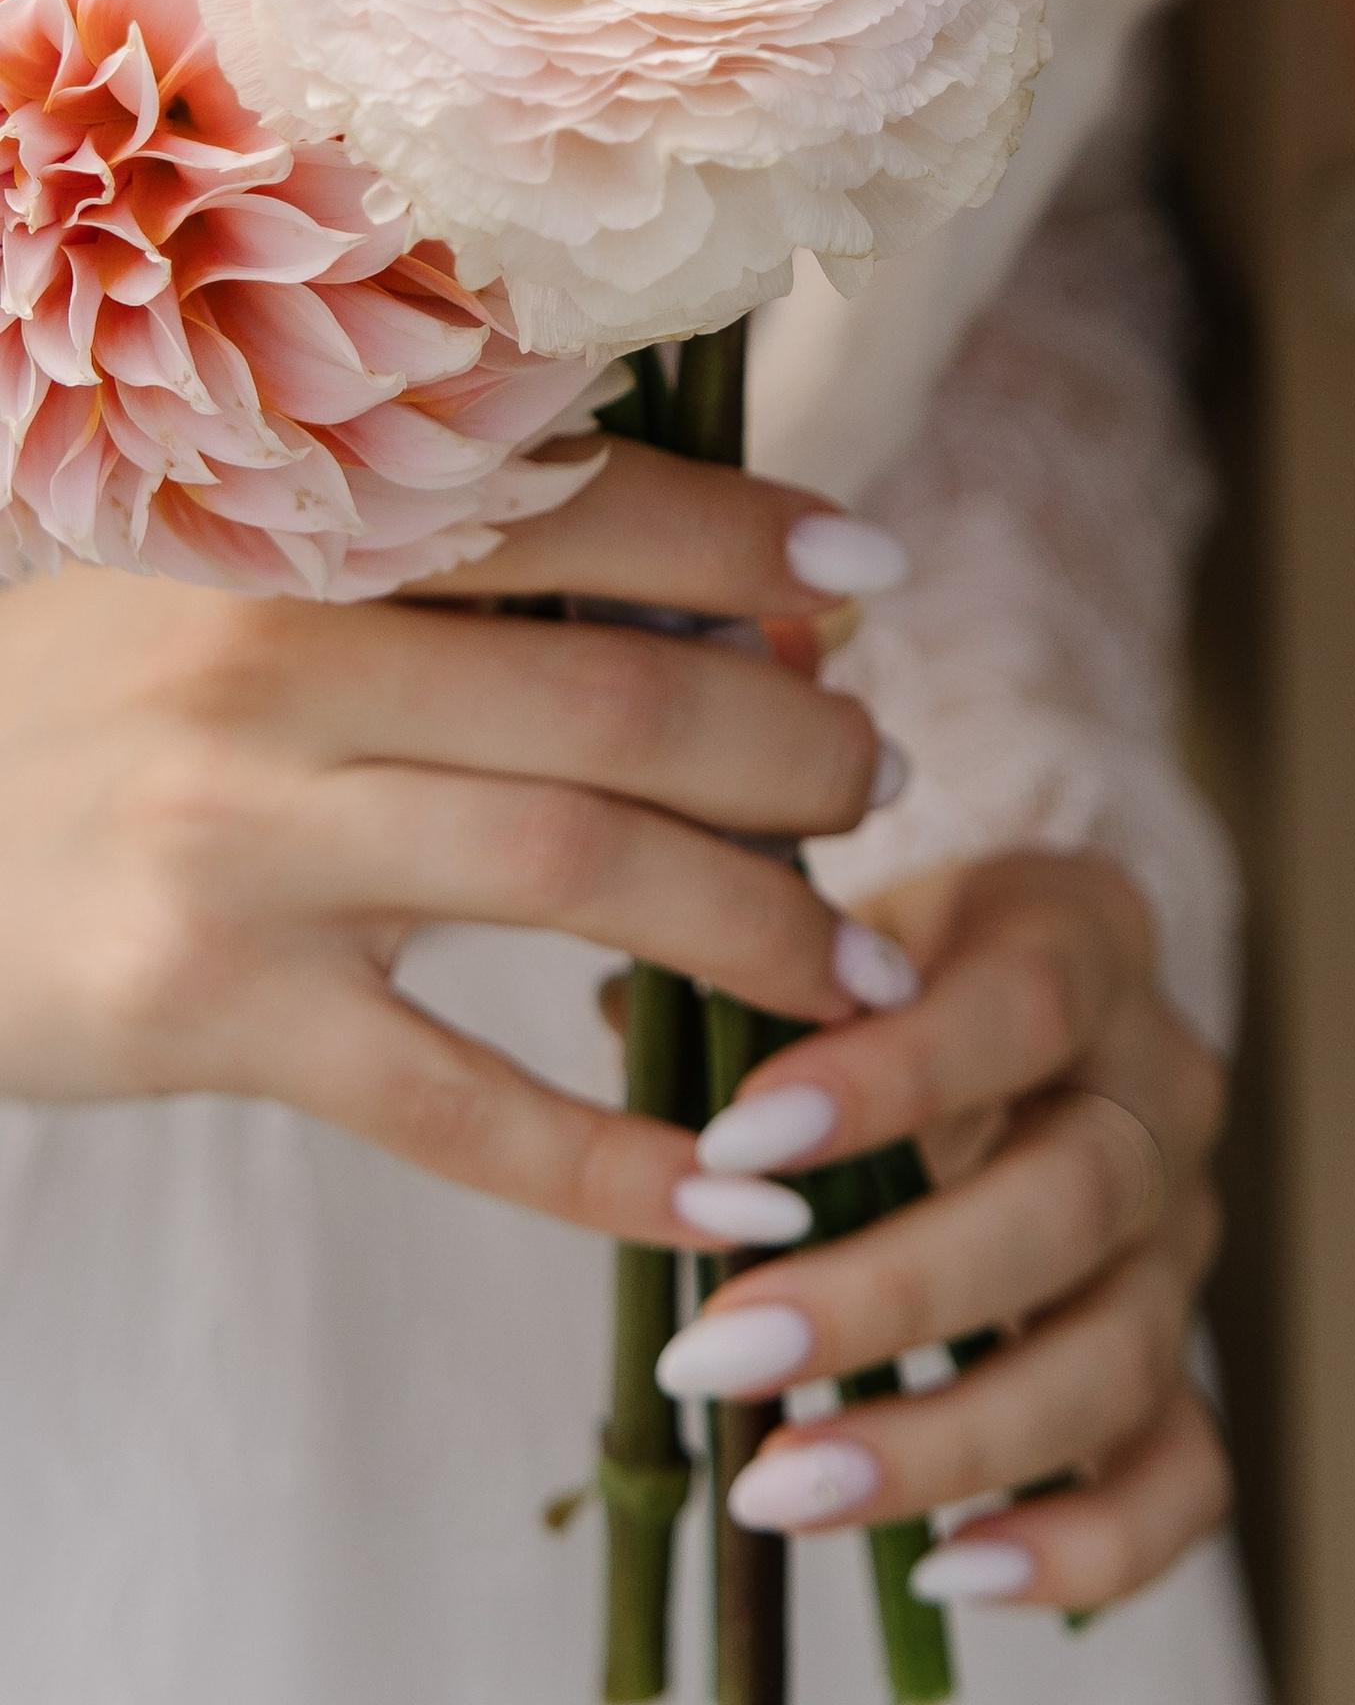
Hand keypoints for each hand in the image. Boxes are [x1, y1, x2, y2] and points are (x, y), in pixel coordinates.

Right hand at [0, 444, 903, 1236]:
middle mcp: (278, 669)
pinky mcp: (208, 1010)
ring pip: (575, 870)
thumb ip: (488, 589)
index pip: (585, 507)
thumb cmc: (122, 699)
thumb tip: (776, 610)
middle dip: (794, 748)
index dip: (752, 536)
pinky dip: (609, 1160)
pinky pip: (454, 1103)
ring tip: (869, 973)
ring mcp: (242, 843)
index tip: (879, 572)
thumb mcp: (265, 592)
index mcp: (310, 533)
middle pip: (620, 701)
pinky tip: (732, 1197)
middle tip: (881, 780)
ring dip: (760, 926)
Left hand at [664, 852, 1230, 1616]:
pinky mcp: (1179, 1358)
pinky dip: (1080, 1546)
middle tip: (716, 1355)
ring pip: (1119, 1355)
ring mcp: (1180, 1237)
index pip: (1023, 1008)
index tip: (732, 1151)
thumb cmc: (878, 969)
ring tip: (778, 1490)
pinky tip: (944, 1573)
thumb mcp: (829, 927)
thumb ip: (750, 974)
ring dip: (946, 1441)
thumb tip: (621, 1025)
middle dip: (889, 1296)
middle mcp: (1161, 1088)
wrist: (1001, 993)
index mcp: (1085, 943)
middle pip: (1075, 1201)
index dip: (892, 1082)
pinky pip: (1182, 1476)